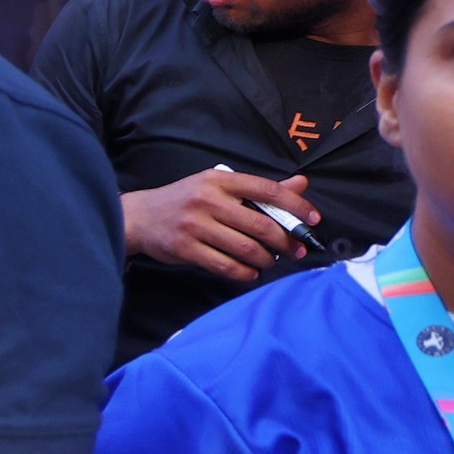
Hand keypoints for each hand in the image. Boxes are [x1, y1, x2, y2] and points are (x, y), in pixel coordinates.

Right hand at [121, 168, 315, 281]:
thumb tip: (301, 184)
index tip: (313, 219)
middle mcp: (207, 200)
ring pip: (246, 248)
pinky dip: (244, 273)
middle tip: (294, 250)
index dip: (296, 205)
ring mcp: (195, 225)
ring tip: (269, 261)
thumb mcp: (219, 186)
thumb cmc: (186, 200)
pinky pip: (226, 266)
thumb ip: (259, 189)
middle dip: (285, 241)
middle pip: (261, 225)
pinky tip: (249, 272)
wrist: (140, 217)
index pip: (267, 190)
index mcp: (219, 180)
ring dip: (266, 260)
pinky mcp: (185, 248)